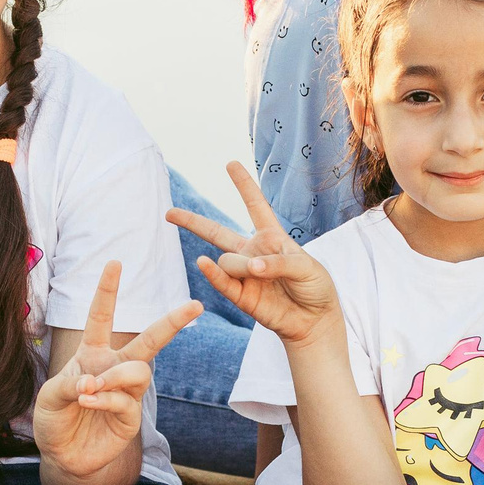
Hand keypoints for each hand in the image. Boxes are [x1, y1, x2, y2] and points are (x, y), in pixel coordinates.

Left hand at [33, 261, 201, 478]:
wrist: (63, 457)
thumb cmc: (55, 420)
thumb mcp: (49, 396)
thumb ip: (68, 383)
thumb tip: (93, 383)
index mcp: (92, 354)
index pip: (101, 317)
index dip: (108, 290)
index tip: (115, 263)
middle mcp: (114, 368)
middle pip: (149, 341)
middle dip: (172, 322)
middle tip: (194, 306)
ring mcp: (126, 393)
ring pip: (139, 371)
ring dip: (115, 376)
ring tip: (90, 389)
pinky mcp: (130, 418)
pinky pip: (126, 400)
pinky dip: (106, 398)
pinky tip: (89, 401)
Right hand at [165, 162, 339, 347]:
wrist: (315, 320)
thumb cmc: (315, 287)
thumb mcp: (306, 266)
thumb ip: (278, 262)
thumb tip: (251, 268)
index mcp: (271, 238)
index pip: (255, 206)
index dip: (244, 185)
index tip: (230, 164)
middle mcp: (252, 253)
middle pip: (216, 232)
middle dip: (192, 222)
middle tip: (168, 213)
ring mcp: (243, 274)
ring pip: (226, 260)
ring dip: (241, 266)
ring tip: (260, 275)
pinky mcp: (240, 296)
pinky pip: (222, 282)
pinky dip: (213, 273)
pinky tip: (203, 262)